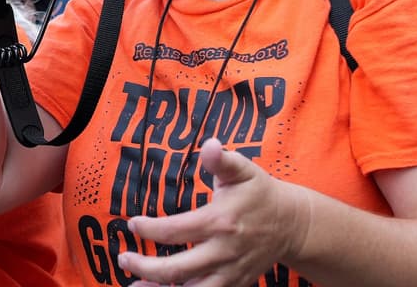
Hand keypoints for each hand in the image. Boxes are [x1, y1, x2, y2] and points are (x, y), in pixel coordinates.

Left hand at [118, 139, 309, 285]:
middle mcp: (223, 252)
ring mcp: (230, 272)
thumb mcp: (244, 170)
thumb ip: (222, 160)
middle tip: (124, 258)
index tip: (133, 223)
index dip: (149, 229)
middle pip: (176, 269)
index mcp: (220, 222)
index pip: (174, 230)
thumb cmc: (260, 193)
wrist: (292, 224)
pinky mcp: (235, 283)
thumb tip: (210, 144)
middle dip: (145, 267)